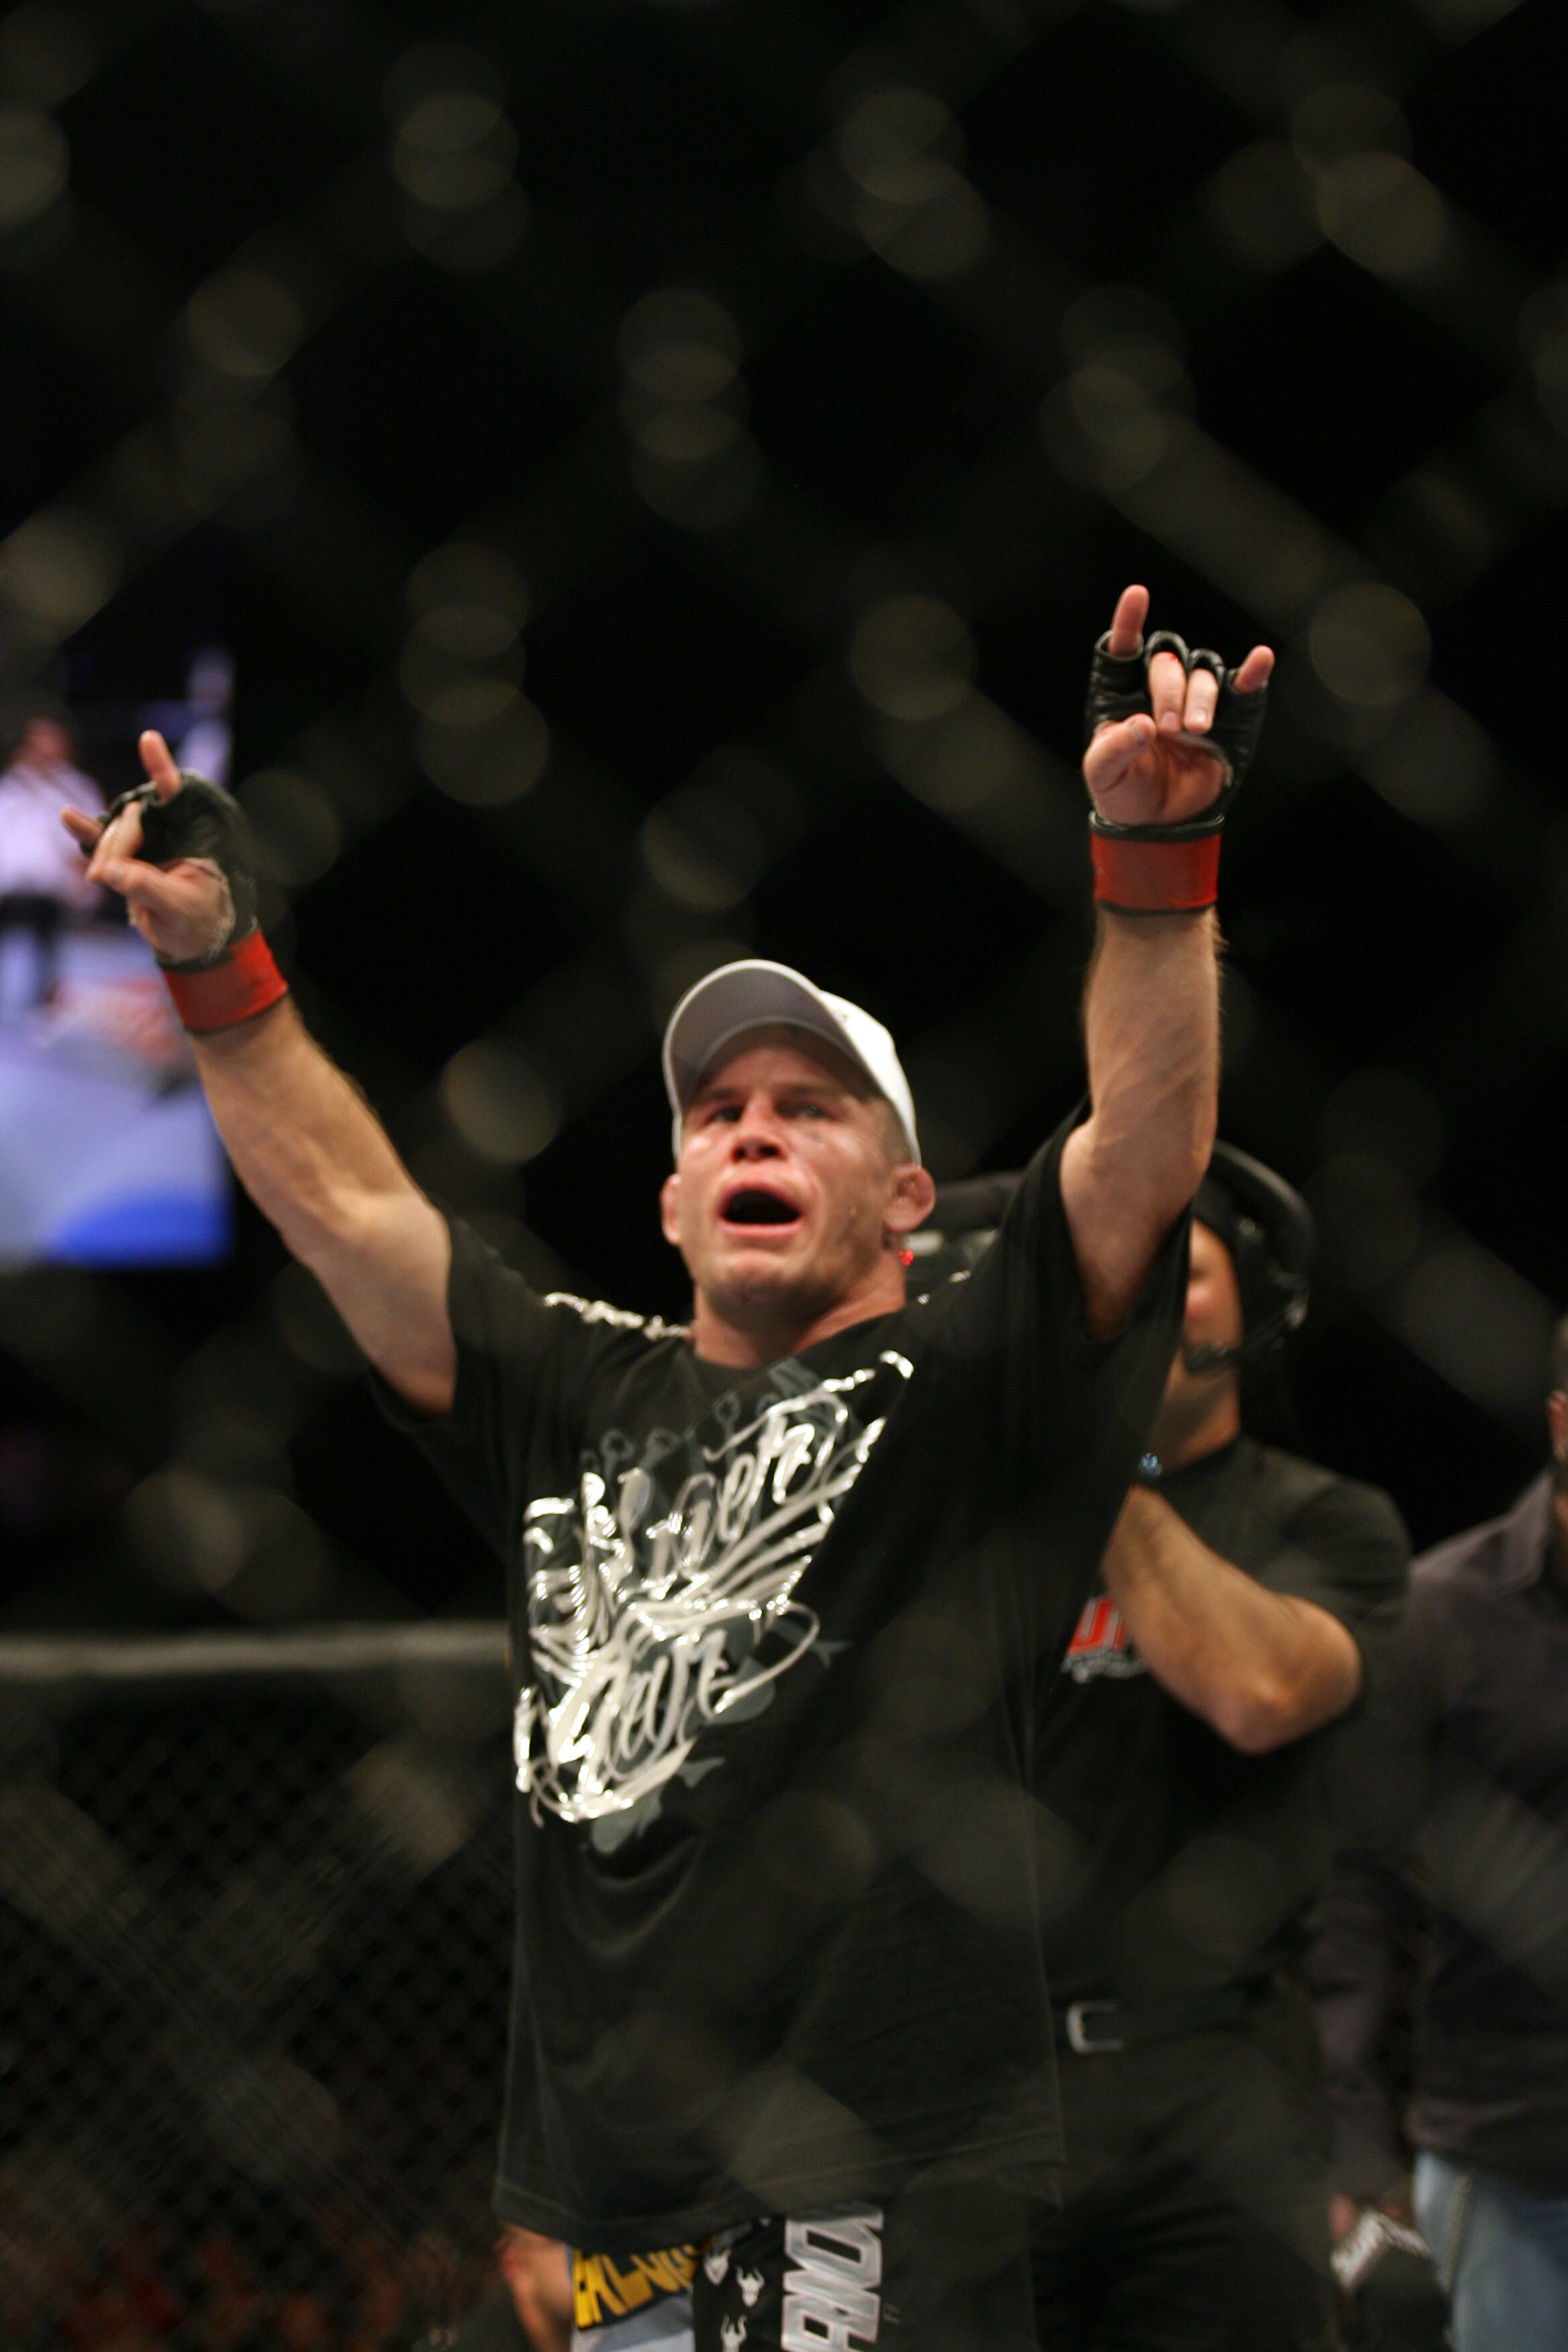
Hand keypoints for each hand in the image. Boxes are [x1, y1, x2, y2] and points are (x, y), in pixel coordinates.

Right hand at [61, 730, 233, 965]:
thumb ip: (148, 888)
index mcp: (190, 834)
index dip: (161, 767)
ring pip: (114, 831)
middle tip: (105, 877)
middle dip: (117, 844)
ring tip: (98, 879)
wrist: (187, 940)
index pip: (175, 795)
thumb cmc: (197, 921)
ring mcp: (144, 841)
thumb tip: (112, 871)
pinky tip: (68, 817)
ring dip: (104, 852)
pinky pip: (101, 838)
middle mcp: (167, 830)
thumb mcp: (180, 909)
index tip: (149, 739)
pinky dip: (86, 830)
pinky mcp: (123, 856)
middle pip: (133, 818)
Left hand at [1083, 585, 1273, 830]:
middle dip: (1170, 690)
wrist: (1157, 823)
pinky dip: (1253, 673)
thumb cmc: (1122, 791)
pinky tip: (1260, 659)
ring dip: (1201, 696)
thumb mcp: (1103, 775)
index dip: (1129, 622)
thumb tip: (1142, 726)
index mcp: (1123, 692)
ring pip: (1202, 673)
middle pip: (1169, 660)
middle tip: (1170, 728)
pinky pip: (1242, 687)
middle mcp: (1159, 688)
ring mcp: (1195, 699)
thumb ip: (1115, 749)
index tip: (1138, 595)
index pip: (1124, 647)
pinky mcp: (1229, 717)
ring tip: (1196, 731)